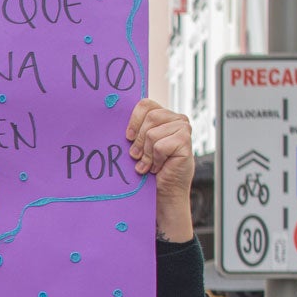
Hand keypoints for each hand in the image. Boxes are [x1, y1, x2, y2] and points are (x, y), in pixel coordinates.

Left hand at [125, 100, 195, 242]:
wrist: (162, 193)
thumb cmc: (148, 169)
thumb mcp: (137, 146)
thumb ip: (133, 131)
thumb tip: (110, 117)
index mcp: (163, 116)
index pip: (145, 104)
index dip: (133, 120)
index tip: (127, 137)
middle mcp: (176, 119)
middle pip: (149, 117)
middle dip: (139, 141)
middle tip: (138, 156)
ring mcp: (183, 128)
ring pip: (153, 133)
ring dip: (147, 153)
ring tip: (150, 164)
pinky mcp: (186, 141)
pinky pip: (160, 145)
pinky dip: (155, 159)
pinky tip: (159, 167)